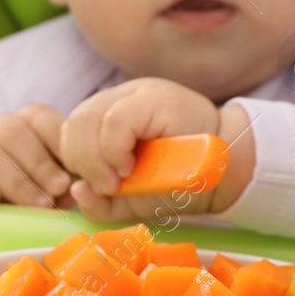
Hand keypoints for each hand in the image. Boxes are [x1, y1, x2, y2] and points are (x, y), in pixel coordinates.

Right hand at [0, 104, 72, 208]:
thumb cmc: (17, 203)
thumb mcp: (45, 190)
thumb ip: (64, 184)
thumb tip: (86, 187)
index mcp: (22, 126)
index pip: (41, 118)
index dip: (59, 143)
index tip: (75, 173)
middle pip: (16, 132)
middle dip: (41, 164)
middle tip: (58, 190)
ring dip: (17, 179)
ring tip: (36, 204)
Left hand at [59, 79, 255, 224]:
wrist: (225, 171)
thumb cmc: (179, 183)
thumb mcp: (131, 199)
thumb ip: (101, 201)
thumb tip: (76, 190)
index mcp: (105, 118)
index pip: (68, 133)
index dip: (75, 164)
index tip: (99, 188)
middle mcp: (116, 99)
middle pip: (72, 124)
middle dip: (81, 163)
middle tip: (109, 186)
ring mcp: (134, 94)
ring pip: (85, 120)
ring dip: (96, 159)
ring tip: (121, 178)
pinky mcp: (152, 98)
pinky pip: (113, 123)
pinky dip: (114, 150)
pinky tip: (130, 167)